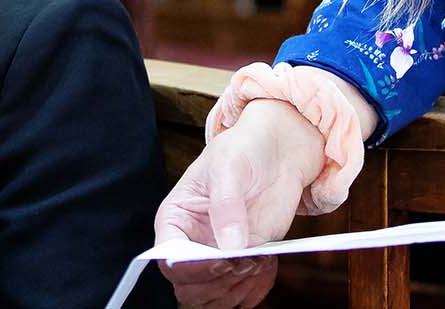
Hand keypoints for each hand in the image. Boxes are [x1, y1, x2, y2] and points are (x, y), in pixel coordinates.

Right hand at [151, 100, 326, 308]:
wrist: (275, 153)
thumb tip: (231, 245)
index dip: (191, 267)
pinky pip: (241, 294)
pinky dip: (256, 289)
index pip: (168, 257)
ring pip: (213, 297)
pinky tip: (267, 265)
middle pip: (188, 287)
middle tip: (246, 261)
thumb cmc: (243, 150)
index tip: (222, 261)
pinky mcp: (244, 261)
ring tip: (259, 260)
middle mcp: (193, 242)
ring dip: (238, 289)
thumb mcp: (229, 166)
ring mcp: (218, 255)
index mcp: (176, 218)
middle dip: (217, 283)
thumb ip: (226, 204)